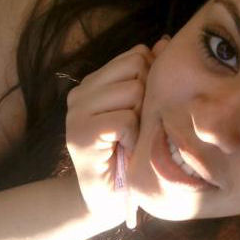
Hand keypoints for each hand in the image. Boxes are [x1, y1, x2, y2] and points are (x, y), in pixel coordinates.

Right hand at [65, 44, 154, 234]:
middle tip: (136, 126)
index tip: (144, 108)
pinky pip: (126, 118)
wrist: (109, 199)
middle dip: (146, 97)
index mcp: (95, 82)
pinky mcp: (80, 133)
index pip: (136, 54)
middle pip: (137, 68)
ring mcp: (76, 112)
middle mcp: (81, 92)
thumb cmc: (131, 152)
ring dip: (140, 119)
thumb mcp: (143, 109)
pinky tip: (126, 150)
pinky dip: (133, 137)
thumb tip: (163, 40)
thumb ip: (149, 74)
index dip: (151, 79)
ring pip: (133, 91)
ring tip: (130, 138)